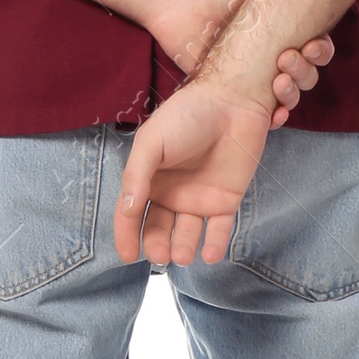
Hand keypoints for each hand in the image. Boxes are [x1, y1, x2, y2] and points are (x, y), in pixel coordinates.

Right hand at [113, 76, 273, 267]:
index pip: (131, 214)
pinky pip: (218, 230)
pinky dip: (214, 245)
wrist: (232, 101)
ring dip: (183, 248)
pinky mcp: (226, 201)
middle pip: (158, 229)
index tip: (128, 257)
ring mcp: (198, 199)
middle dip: (157, 246)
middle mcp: (171, 193)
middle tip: (160, 255)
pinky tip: (209, 254)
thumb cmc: (187, 114)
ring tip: (182, 255)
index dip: (126, 236)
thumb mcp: (152, 141)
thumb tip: (126, 209)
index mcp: (148, 179)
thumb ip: (137, 175)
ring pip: (187, 234)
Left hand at [144, 0, 333, 127]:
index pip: (315, 46)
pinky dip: (274, 117)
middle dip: (306, 71)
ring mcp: (253, 74)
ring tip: (279, 83)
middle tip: (288, 59)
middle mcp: (272, 53)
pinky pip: (260, 112)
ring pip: (288, 93)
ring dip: (292, 94)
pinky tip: (274, 115)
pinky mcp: (231, 90)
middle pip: (306, 72)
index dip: (321, 50)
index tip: (313, 45)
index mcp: (283, 29)